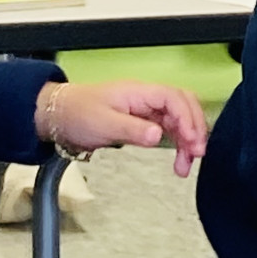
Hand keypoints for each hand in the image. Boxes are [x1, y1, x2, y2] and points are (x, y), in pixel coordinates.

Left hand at [35, 80, 206, 176]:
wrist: (59, 115)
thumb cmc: (78, 114)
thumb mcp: (104, 124)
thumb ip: (132, 130)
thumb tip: (159, 136)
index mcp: (139, 92)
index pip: (174, 99)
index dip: (188, 118)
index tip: (192, 142)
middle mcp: (146, 98)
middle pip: (183, 105)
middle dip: (195, 127)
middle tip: (197, 153)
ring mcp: (146, 109)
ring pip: (178, 118)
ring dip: (188, 139)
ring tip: (186, 165)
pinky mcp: (143, 121)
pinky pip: (169, 128)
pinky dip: (177, 142)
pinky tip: (178, 159)